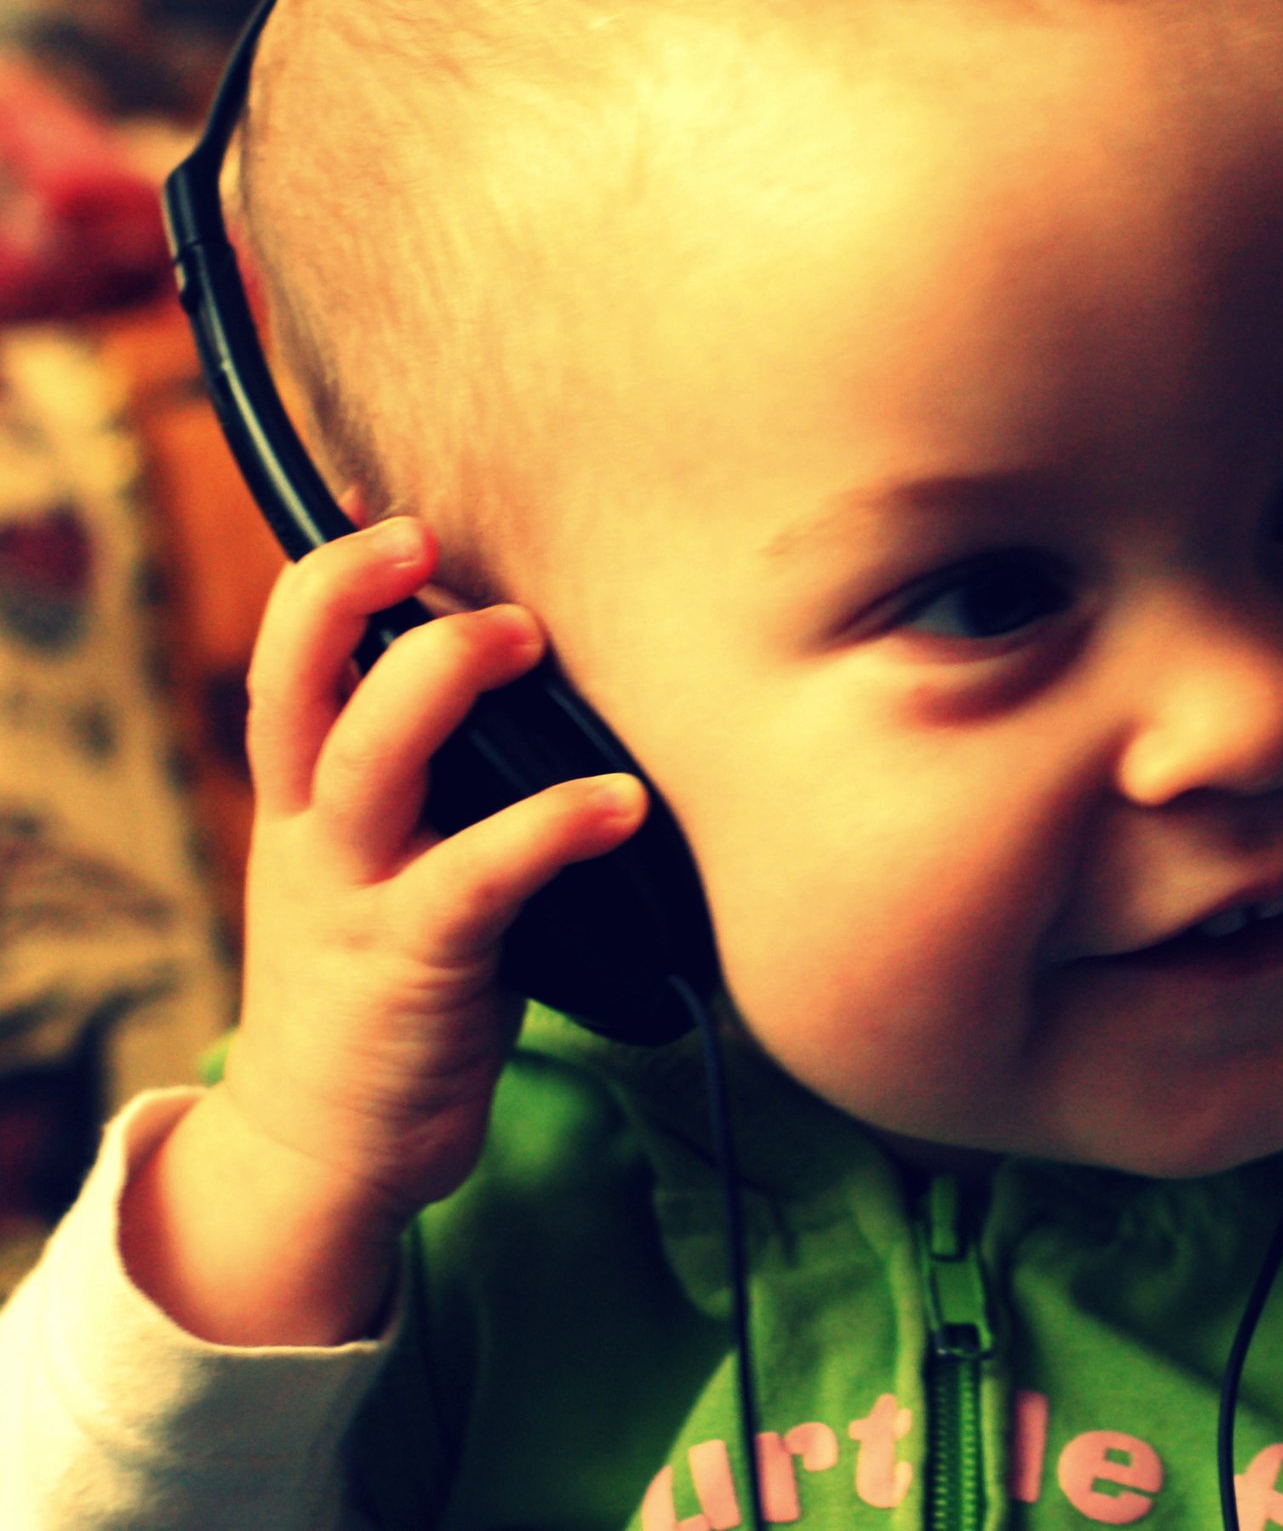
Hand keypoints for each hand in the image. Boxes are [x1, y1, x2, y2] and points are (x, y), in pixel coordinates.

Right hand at [121, 515, 646, 1343]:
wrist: (326, 1151)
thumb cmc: (391, 987)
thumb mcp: (387, 868)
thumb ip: (439, 785)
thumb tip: (547, 688)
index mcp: (303, 801)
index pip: (289, 660)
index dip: (328, 575)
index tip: (381, 504)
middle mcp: (313, 833)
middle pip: (299, 681)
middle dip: (352, 595)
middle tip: (436, 546)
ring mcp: (354, 898)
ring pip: (369, 758)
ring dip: (439, 681)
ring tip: (524, 635)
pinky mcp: (415, 965)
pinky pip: (479, 876)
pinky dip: (551, 826)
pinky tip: (619, 803)